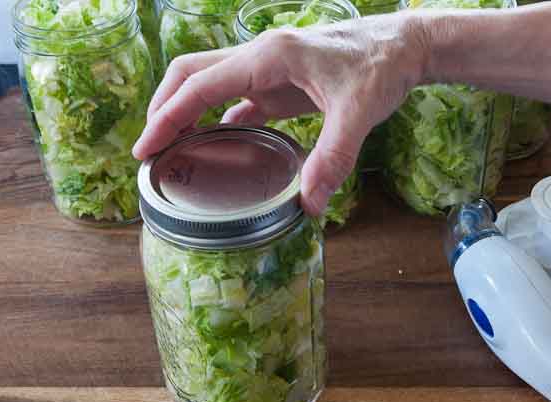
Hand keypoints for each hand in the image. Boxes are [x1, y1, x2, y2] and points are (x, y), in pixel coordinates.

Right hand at [133, 14, 427, 215]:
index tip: (145, 148)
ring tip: (173, 151)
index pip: (200, 85)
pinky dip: (217, 121)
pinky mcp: (280, 84)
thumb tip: (308, 205)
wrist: (404, 46)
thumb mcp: (359, 112)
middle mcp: (260, 58)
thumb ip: (333, 157)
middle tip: (151, 151)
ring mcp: (268, 70)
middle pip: (191, 74)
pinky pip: (236, 101)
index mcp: (268, 57)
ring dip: (186, 113)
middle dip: (165, 109)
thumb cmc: (381, 66)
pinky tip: (218, 147)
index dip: (168, 116)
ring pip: (210, 85)